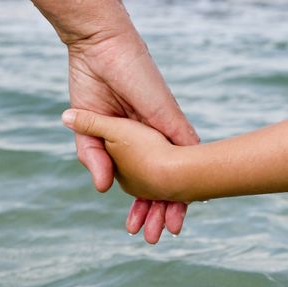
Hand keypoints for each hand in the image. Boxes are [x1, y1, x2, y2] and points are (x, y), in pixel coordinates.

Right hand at [67, 29, 198, 243]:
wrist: (100, 49)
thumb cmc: (91, 85)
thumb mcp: (86, 130)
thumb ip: (94, 158)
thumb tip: (101, 189)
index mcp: (131, 142)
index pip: (141, 180)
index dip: (140, 205)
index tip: (135, 227)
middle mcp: (152, 139)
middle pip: (163, 181)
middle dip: (159, 210)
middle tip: (157, 237)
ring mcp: (164, 130)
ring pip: (180, 171)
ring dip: (178, 199)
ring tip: (173, 227)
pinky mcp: (171, 118)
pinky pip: (189, 147)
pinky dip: (196, 170)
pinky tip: (201, 193)